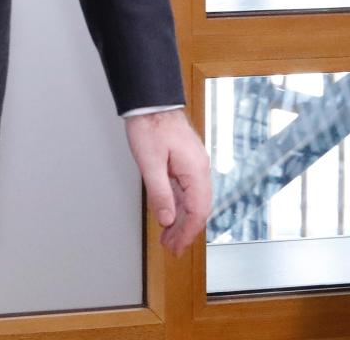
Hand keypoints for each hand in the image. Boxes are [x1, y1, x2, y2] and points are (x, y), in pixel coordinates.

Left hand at [123, 108, 211, 255]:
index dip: (187, 232)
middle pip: (198, 208)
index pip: (198, 211)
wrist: (150, 100)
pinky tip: (170, 215)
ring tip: (168, 238)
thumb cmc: (150, 125)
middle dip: (185, 231)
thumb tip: (167, 220)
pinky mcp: (185, 161)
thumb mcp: (150, 162)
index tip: (176, 247)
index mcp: (195, 171)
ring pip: (192, 200)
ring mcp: (193, 165)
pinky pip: (186, 190)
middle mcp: (199, 169)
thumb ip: (160, 193)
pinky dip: (179, 205)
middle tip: (172, 249)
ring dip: (181, 220)